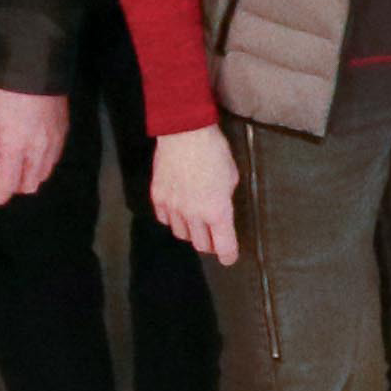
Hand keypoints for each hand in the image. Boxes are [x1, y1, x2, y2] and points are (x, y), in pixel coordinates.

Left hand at [0, 87, 70, 201]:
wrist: (34, 61)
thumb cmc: (1, 87)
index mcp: (15, 147)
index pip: (9, 185)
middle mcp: (38, 150)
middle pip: (29, 184)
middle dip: (13, 187)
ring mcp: (55, 141)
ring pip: (44, 174)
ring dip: (29, 176)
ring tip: (14, 163)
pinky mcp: (64, 131)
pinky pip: (54, 159)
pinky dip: (41, 164)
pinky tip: (30, 152)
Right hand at [150, 126, 243, 262]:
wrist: (185, 133)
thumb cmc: (214, 151)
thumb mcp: (231, 177)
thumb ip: (225, 200)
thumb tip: (221, 210)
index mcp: (217, 211)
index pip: (224, 246)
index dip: (228, 255)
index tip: (229, 258)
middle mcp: (194, 214)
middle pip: (202, 245)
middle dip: (211, 244)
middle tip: (214, 237)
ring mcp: (174, 207)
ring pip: (182, 234)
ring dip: (191, 232)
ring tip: (196, 222)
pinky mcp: (158, 198)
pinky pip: (166, 220)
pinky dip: (174, 219)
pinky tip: (179, 211)